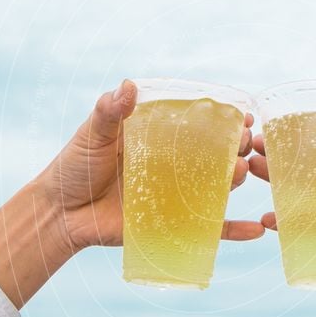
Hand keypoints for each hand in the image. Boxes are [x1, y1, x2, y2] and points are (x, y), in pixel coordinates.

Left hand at [38, 79, 264, 251]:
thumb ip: (109, 111)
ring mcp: (174, 195)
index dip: (224, 119)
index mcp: (158, 139)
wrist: (59, 214)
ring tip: (241, 172)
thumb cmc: (73, 167)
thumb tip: (129, 85)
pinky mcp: (171, 224)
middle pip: (214, 155)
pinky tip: (256, 231)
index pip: (198, 126)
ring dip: (235, 180)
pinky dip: (233, 231)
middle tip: (244, 142)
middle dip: (235, 147)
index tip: (245, 114)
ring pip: (215, 187)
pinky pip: (207, 229)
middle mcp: (172, 166)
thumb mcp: (92, 134)